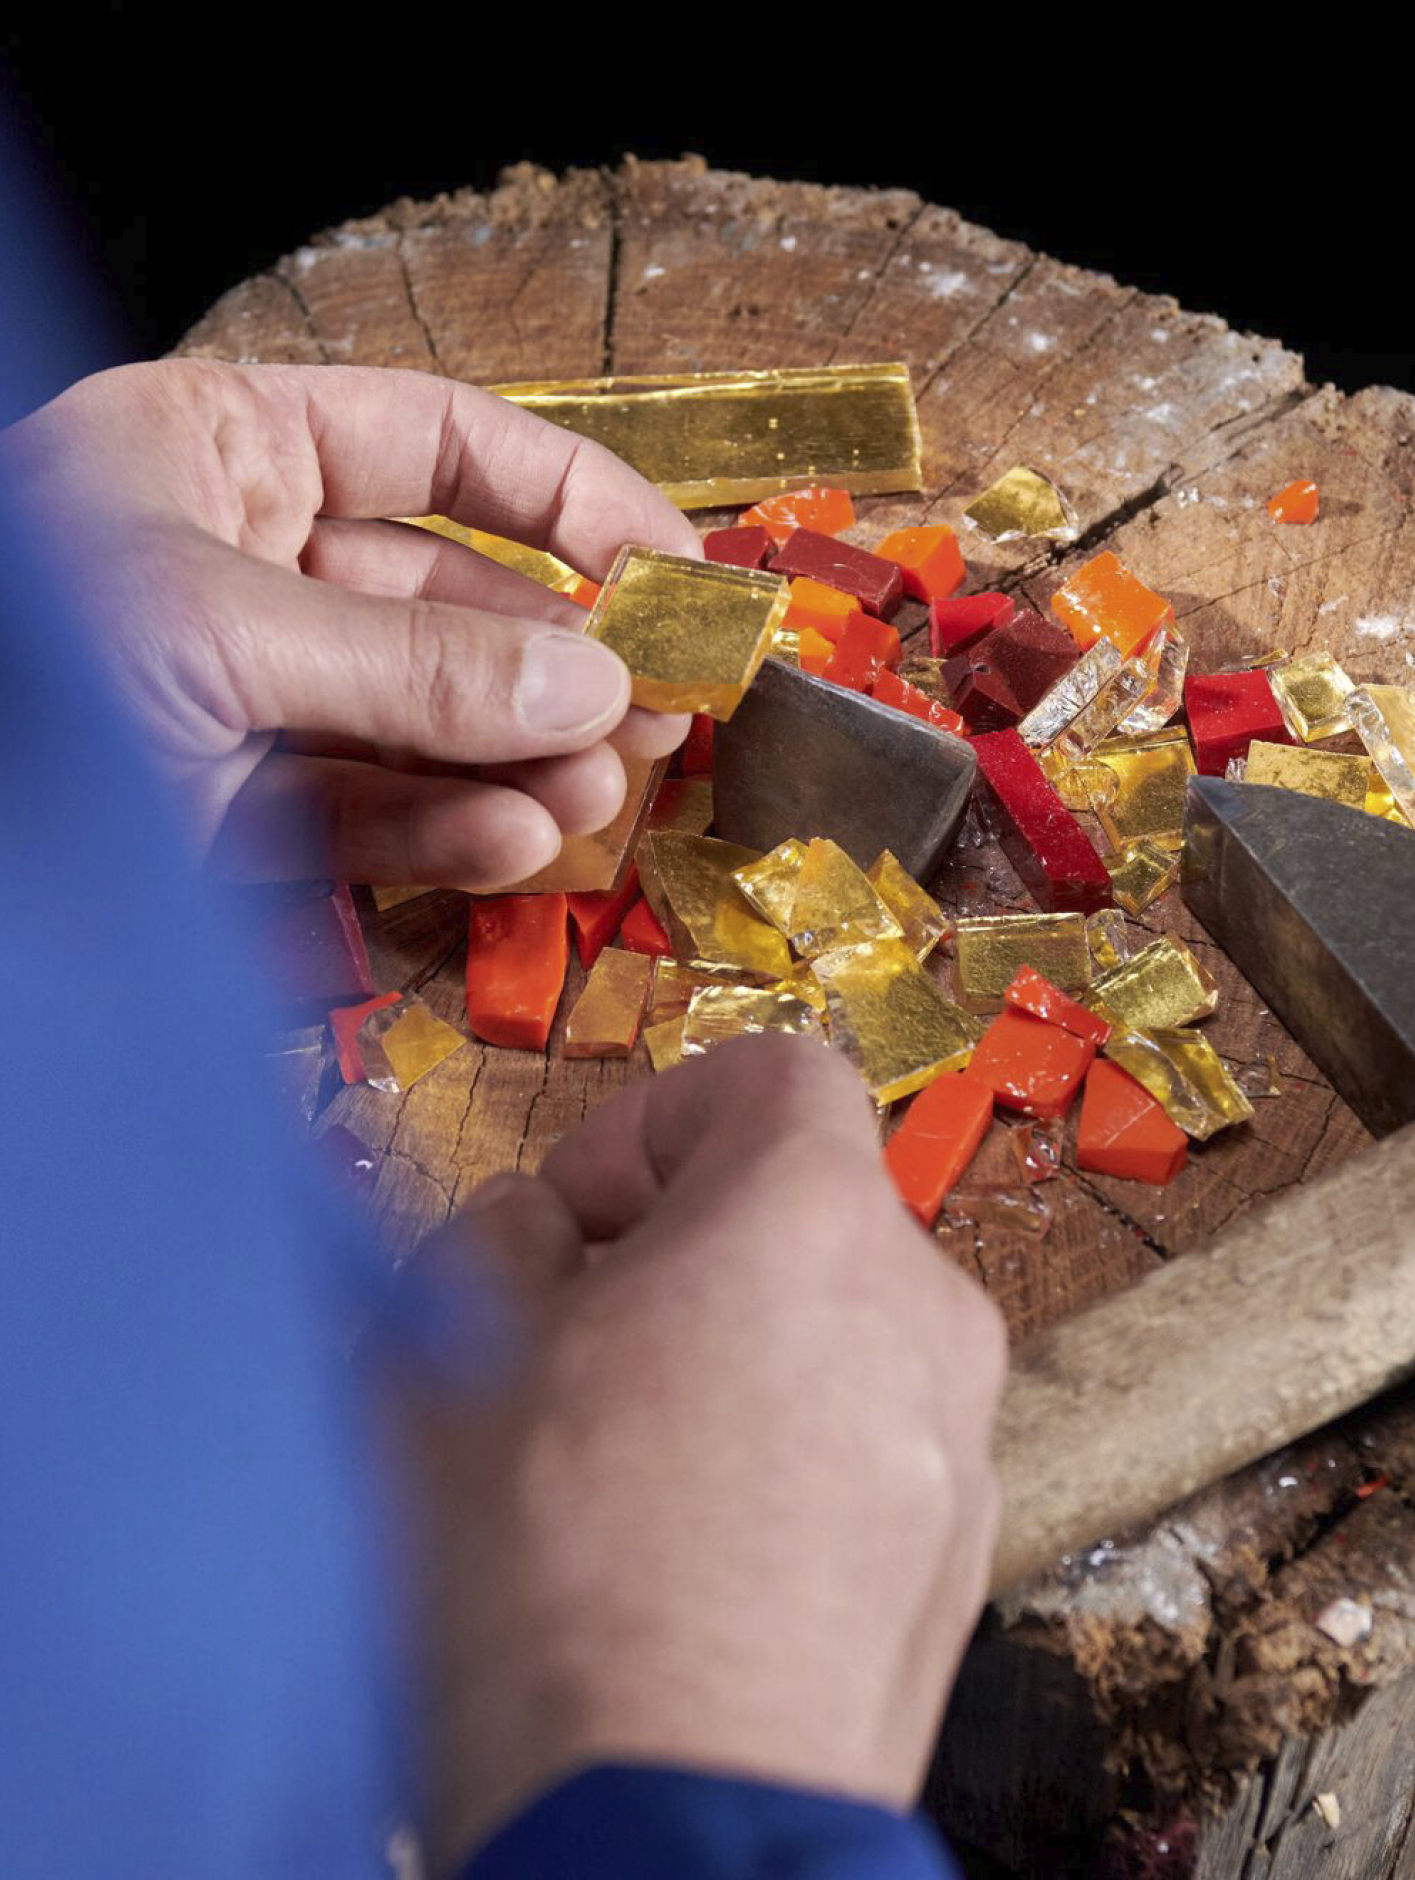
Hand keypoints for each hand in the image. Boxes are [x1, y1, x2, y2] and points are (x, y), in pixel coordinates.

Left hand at [0, 360, 700, 885]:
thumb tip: (590, 683)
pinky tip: (516, 839)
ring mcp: (246, 701)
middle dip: (561, 660)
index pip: (441, 447)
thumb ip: (408, 668)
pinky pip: (368, 816)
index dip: (572, 497)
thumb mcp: (210, 631)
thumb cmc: (13, 663)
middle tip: (668, 710)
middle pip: (451, 603)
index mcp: (221, 453)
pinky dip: (446, 833)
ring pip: (424, 725)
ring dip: (522, 760)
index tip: (678, 564)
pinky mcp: (233, 818)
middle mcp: (244, 568)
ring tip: (605, 792)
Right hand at [409, 1038, 1006, 1860]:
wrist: (662, 1836)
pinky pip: (865, 1448)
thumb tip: (538, 1232)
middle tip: (570, 1339)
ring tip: (612, 1467)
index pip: (772, 1072)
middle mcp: (920, 1316)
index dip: (654, 1117)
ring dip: (727, 1358)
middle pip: (800, 1213)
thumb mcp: (447, 1362)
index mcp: (810, 1225)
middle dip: (677, 1251)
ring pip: (831, 1336)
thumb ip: (497, 1240)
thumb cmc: (550, 1600)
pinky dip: (782, 1456)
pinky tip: (681, 1554)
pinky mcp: (957, 1567)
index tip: (577, 1211)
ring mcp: (956, 1450)